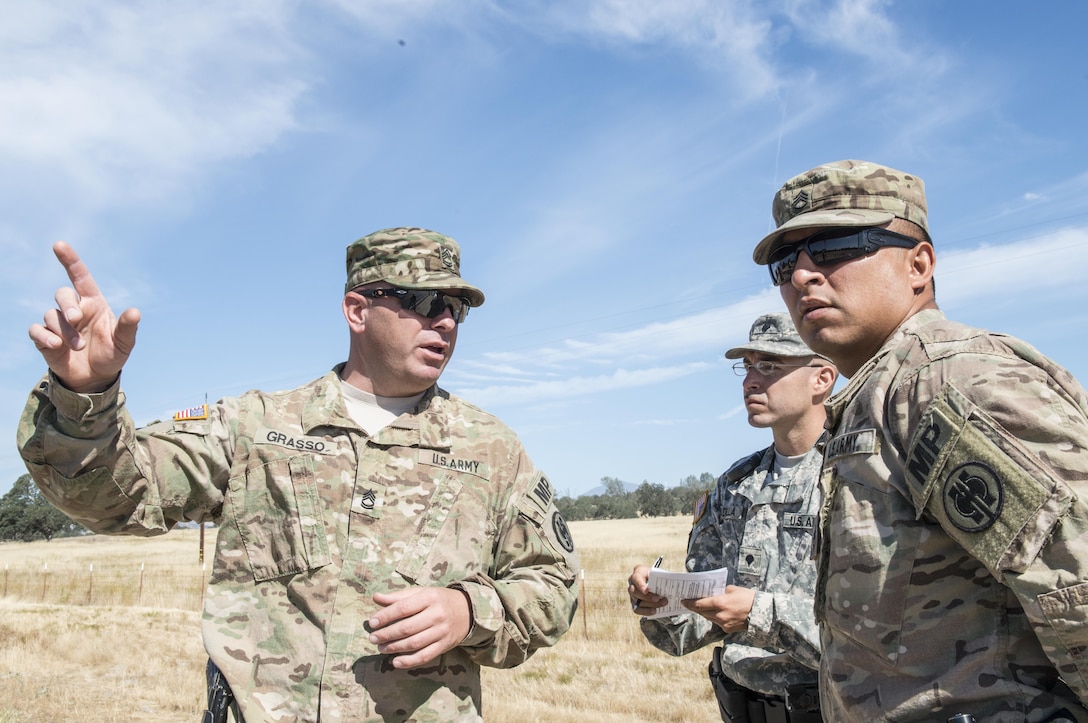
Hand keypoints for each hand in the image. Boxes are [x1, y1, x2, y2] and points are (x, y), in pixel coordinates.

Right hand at [29, 242, 139, 392]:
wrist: (95, 378)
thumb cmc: (111, 355)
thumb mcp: (124, 343)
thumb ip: (128, 328)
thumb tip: (135, 312)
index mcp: (93, 303)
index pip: (80, 276)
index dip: (70, 260)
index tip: (58, 245)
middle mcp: (74, 309)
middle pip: (62, 294)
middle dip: (68, 305)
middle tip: (76, 319)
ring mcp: (58, 323)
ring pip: (51, 315)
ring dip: (64, 331)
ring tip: (78, 347)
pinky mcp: (45, 338)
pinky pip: (36, 329)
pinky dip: (44, 336)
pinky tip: (56, 346)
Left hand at [368, 587, 471, 668]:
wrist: (468, 611)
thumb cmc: (438, 600)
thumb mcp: (421, 593)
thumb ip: (399, 597)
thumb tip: (376, 597)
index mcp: (429, 598)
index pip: (403, 608)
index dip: (385, 616)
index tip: (371, 623)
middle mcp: (437, 614)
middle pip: (407, 627)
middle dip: (387, 634)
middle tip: (372, 638)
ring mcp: (442, 631)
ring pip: (414, 643)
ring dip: (395, 648)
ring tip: (381, 648)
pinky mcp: (445, 645)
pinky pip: (425, 656)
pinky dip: (409, 661)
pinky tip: (395, 662)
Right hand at [628, 564, 666, 615]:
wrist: (652, 580)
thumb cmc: (655, 576)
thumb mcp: (657, 573)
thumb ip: (660, 577)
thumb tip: (668, 586)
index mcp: (637, 574)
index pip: (636, 579)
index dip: (640, 585)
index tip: (646, 590)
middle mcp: (632, 585)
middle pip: (635, 592)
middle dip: (647, 597)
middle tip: (658, 598)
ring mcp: (632, 595)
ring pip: (637, 602)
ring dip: (650, 605)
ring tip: (662, 604)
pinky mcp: (634, 604)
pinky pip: (637, 610)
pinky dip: (646, 611)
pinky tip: (654, 611)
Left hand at [681, 585, 755, 632]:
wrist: (761, 613)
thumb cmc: (748, 598)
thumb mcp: (733, 589)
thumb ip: (721, 592)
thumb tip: (713, 593)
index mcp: (720, 603)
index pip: (699, 604)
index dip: (690, 603)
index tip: (683, 601)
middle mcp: (719, 615)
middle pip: (702, 612)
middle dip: (695, 607)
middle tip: (689, 603)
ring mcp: (723, 623)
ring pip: (708, 618)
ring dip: (704, 612)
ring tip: (700, 607)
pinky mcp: (727, 629)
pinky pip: (716, 622)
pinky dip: (714, 617)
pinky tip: (715, 612)